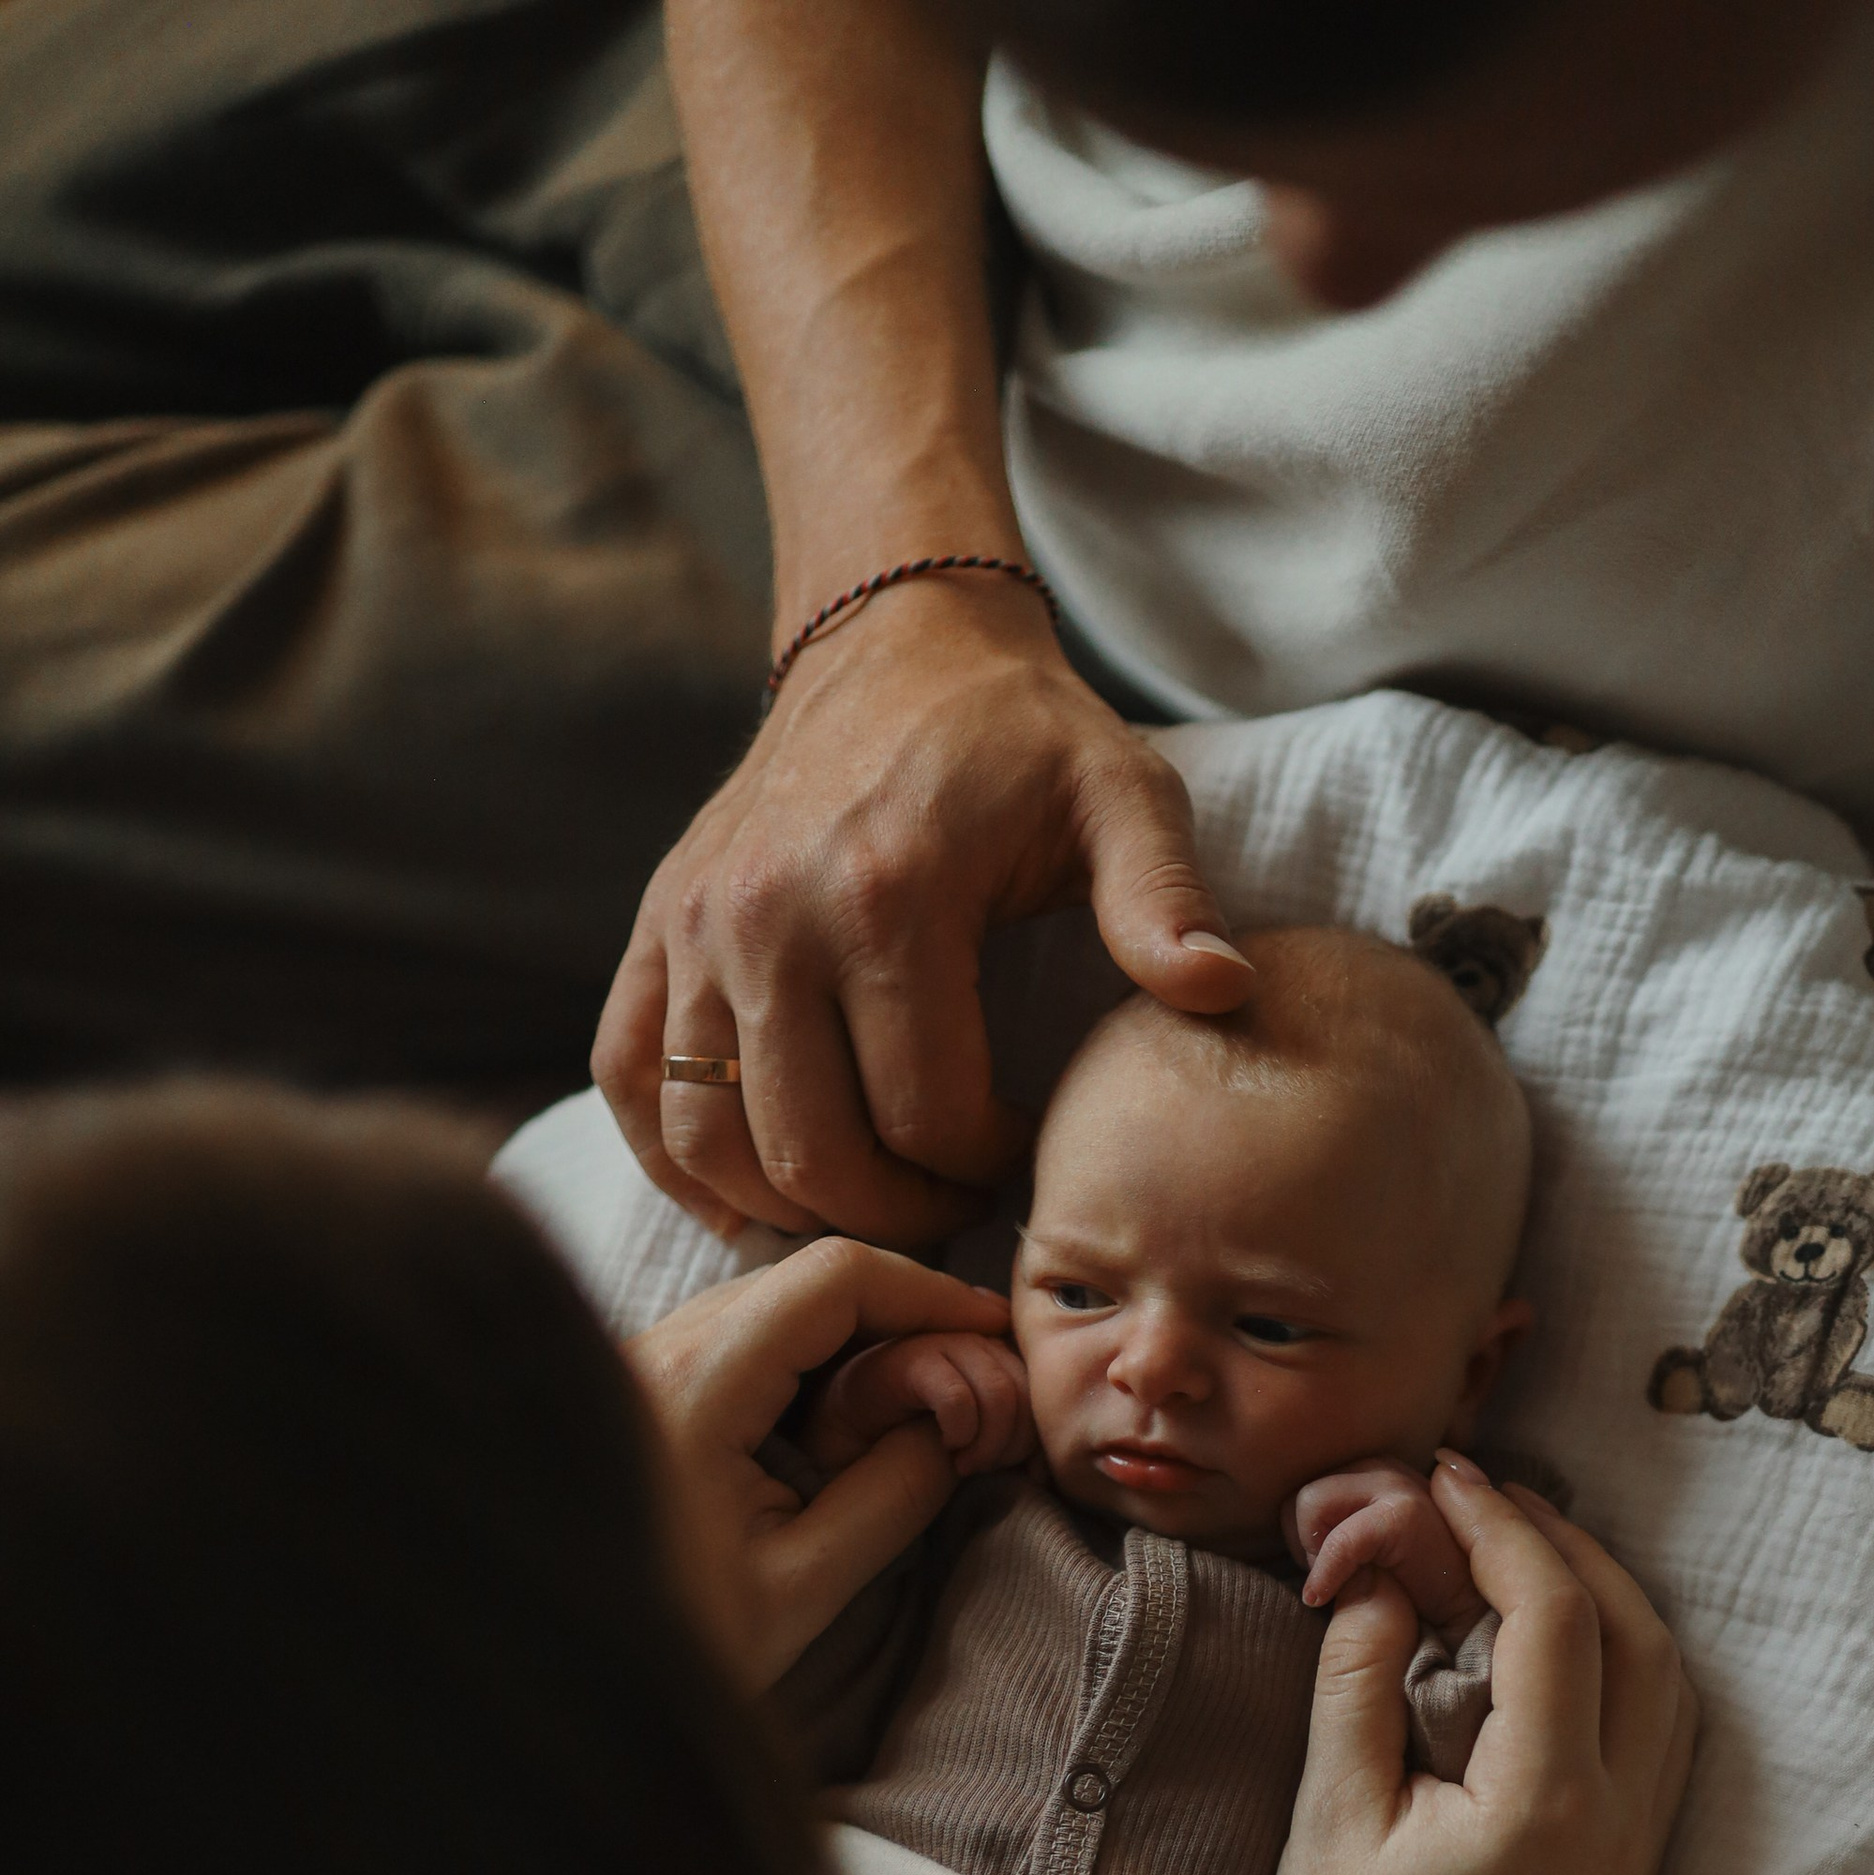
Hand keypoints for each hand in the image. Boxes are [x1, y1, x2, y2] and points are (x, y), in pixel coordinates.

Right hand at [593, 595, 1255, 1246]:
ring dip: (789, 1207)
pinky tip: (754, 1188)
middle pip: (815, 1152)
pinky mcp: (653, 929)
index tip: (1027, 1153)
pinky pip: (630, 1082)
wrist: (896, 639)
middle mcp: (769, 917)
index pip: (926, 1117)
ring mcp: (694, 927)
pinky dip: (677, 1160)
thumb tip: (1220, 994)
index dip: (988, 1168)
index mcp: (887, 894)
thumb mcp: (1120, 796)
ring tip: (873, 1203)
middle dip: (898, 1213)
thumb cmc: (1022, 736)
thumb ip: (1166, 900)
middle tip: (957, 1204)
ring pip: (712, 1141)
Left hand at [628, 1235, 1011, 1689]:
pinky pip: (743, 1340)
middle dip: (902, 1319)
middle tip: (970, 1378)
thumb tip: (955, 1421)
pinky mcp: (642, 1384)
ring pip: (777, 1305)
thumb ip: (894, 1494)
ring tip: (913, 1414)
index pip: (832, 1279)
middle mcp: (656, 1347)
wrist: (558, 1676)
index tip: (994, 1329)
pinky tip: (843, 1427)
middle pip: (807, 1280)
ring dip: (857, 1344)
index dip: (929, 1291)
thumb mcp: (805, 1586)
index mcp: (693, 1386)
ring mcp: (641, 1359)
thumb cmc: (674, 1642)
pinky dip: (810, 1364)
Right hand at [1266, 1461, 1696, 1874]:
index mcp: (1545, 1804)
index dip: (1501, 1525)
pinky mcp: (1633, 1874)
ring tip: (1515, 1558)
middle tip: (1480, 1502)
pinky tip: (1551, 1648)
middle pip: (1635, 1632)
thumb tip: (1380, 1574)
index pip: (1554, 1615)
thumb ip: (1358, 1680)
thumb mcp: (1329, 1819)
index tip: (1444, 1476)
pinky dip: (1619, 1662)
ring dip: (1604, 1599)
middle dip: (1562, 1546)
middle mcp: (1620, 1822)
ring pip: (1667, 1681)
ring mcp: (1639, 1852)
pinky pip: (1661, 1734)